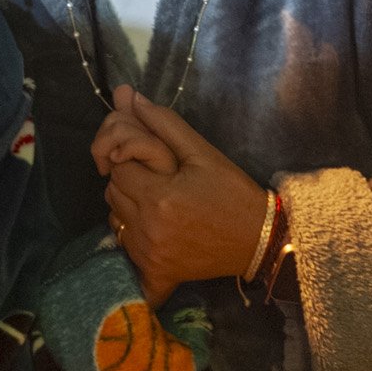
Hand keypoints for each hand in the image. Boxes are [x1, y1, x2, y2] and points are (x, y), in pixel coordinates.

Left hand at [99, 86, 269, 307]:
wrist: (259, 239)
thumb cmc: (232, 192)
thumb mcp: (203, 152)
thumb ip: (163, 124)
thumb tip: (128, 96)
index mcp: (159, 196)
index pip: (118, 166)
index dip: (131, 158)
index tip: (153, 161)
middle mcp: (148, 228)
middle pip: (112, 192)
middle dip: (128, 180)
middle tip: (158, 180)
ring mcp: (151, 254)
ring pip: (115, 219)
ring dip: (128, 207)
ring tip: (158, 203)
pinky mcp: (157, 273)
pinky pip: (126, 252)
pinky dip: (133, 240)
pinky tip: (153, 233)